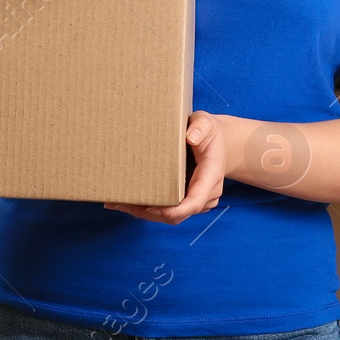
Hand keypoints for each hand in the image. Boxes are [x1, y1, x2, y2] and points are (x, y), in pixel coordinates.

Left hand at [103, 111, 226, 224]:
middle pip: (178, 215)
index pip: (195, 201)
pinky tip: (126, 201)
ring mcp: (197, 200)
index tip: (152, 208)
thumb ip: (200, 127)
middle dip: (149, 213)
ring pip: (172, 217)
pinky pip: (169, 211)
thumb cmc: (210, 133)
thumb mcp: (207, 123)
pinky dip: (148, 209)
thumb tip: (190, 137)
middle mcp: (206, 194)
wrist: (222, 145)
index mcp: (210, 176)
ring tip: (117, 203)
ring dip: (144, 213)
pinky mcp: (187, 200)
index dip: (174, 210)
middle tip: (121, 203)